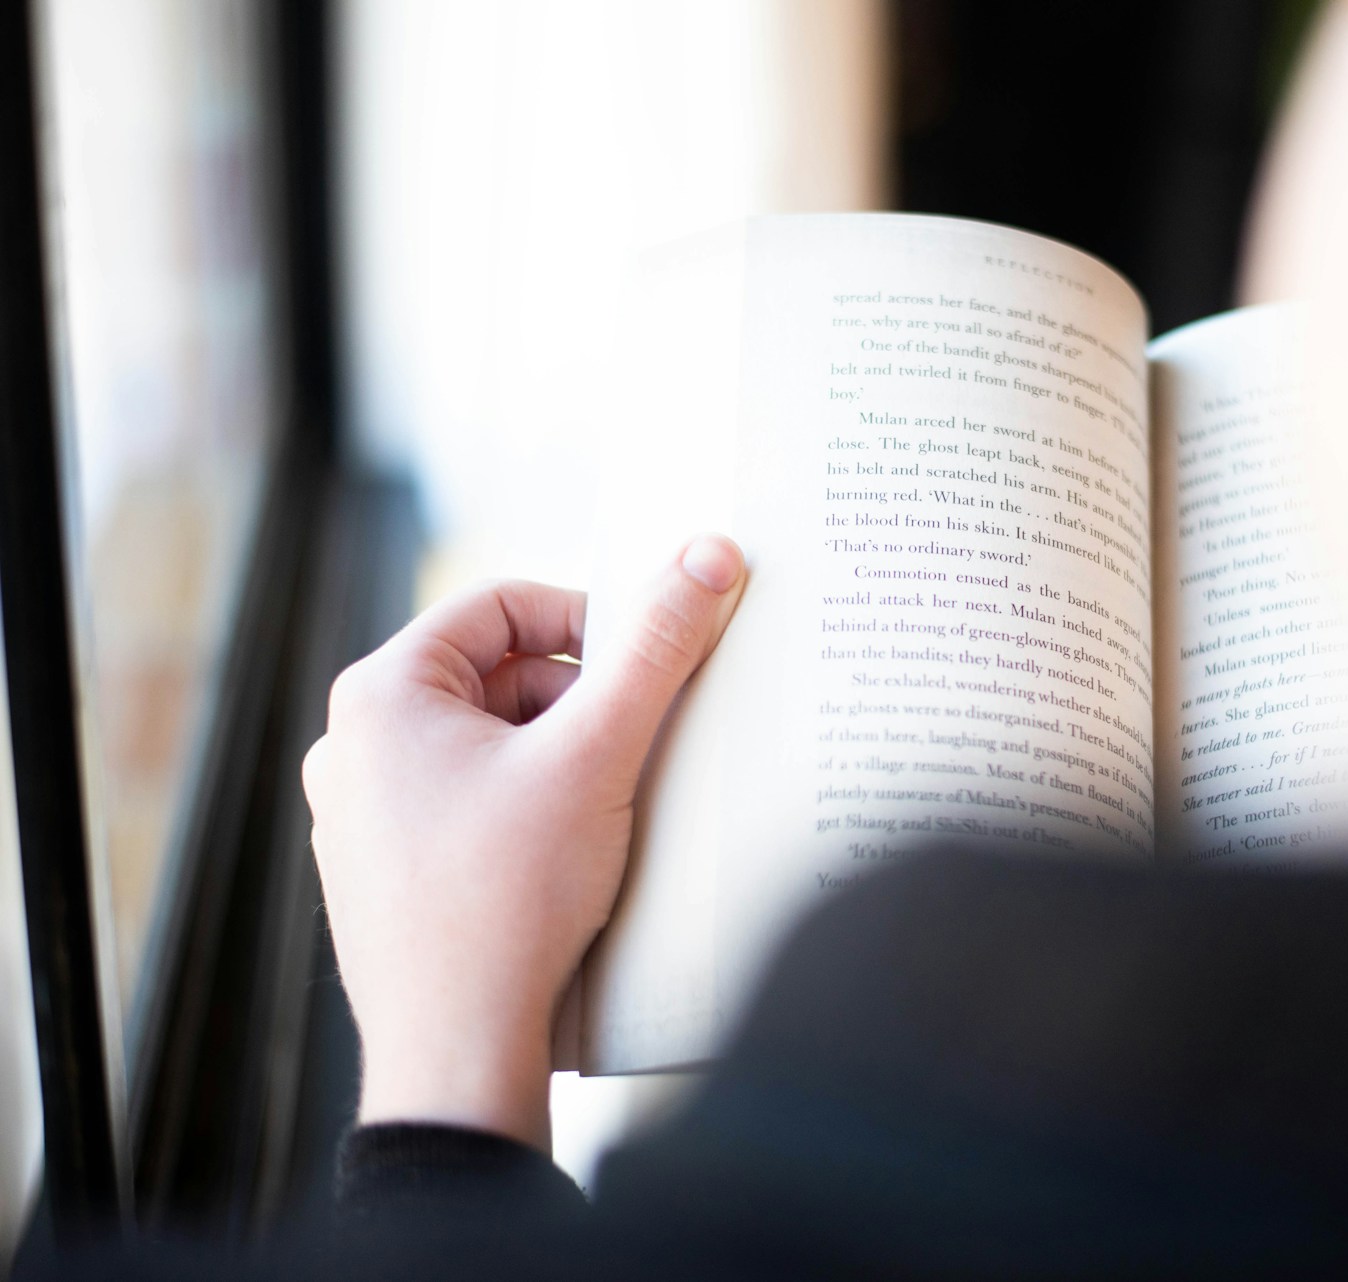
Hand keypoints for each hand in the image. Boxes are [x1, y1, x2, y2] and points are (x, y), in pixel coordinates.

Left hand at [303, 535, 745, 1149]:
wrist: (457, 1053)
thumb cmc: (509, 900)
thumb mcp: (598, 755)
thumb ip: (656, 649)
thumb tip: (711, 554)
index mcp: (381, 695)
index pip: (502, 605)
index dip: (589, 622)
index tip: (645, 667)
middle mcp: (354, 747)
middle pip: (498, 677)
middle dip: (579, 703)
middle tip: (634, 748)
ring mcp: (363, 816)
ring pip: (487, 745)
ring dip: (558, 759)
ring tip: (608, 809)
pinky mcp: (386, 874)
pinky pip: (469, 805)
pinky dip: (528, 812)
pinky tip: (571, 859)